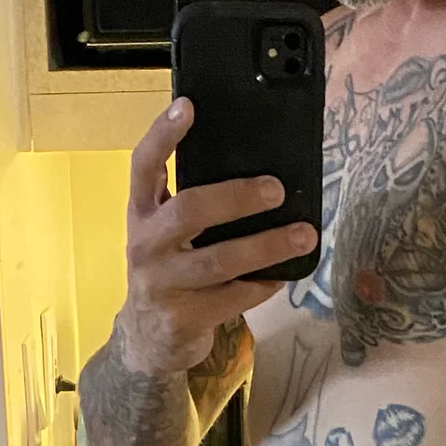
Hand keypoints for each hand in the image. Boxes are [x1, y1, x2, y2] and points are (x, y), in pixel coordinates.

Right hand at [117, 97, 314, 375]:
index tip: (188, 106)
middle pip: (190, 210)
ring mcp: (162, 284)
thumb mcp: (165, 234)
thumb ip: (189, 203)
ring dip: (266, 246)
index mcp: (142, 213)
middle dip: (236, 197)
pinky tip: (285, 274)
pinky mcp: (184, 318)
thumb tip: (256, 172)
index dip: (163, 134)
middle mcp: (146, 244)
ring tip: (303, 234)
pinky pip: (233, 297)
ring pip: (219, 260)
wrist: (148, 339)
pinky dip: (263, 284)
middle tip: (276, 190)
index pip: (144, 165)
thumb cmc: (169, 271)